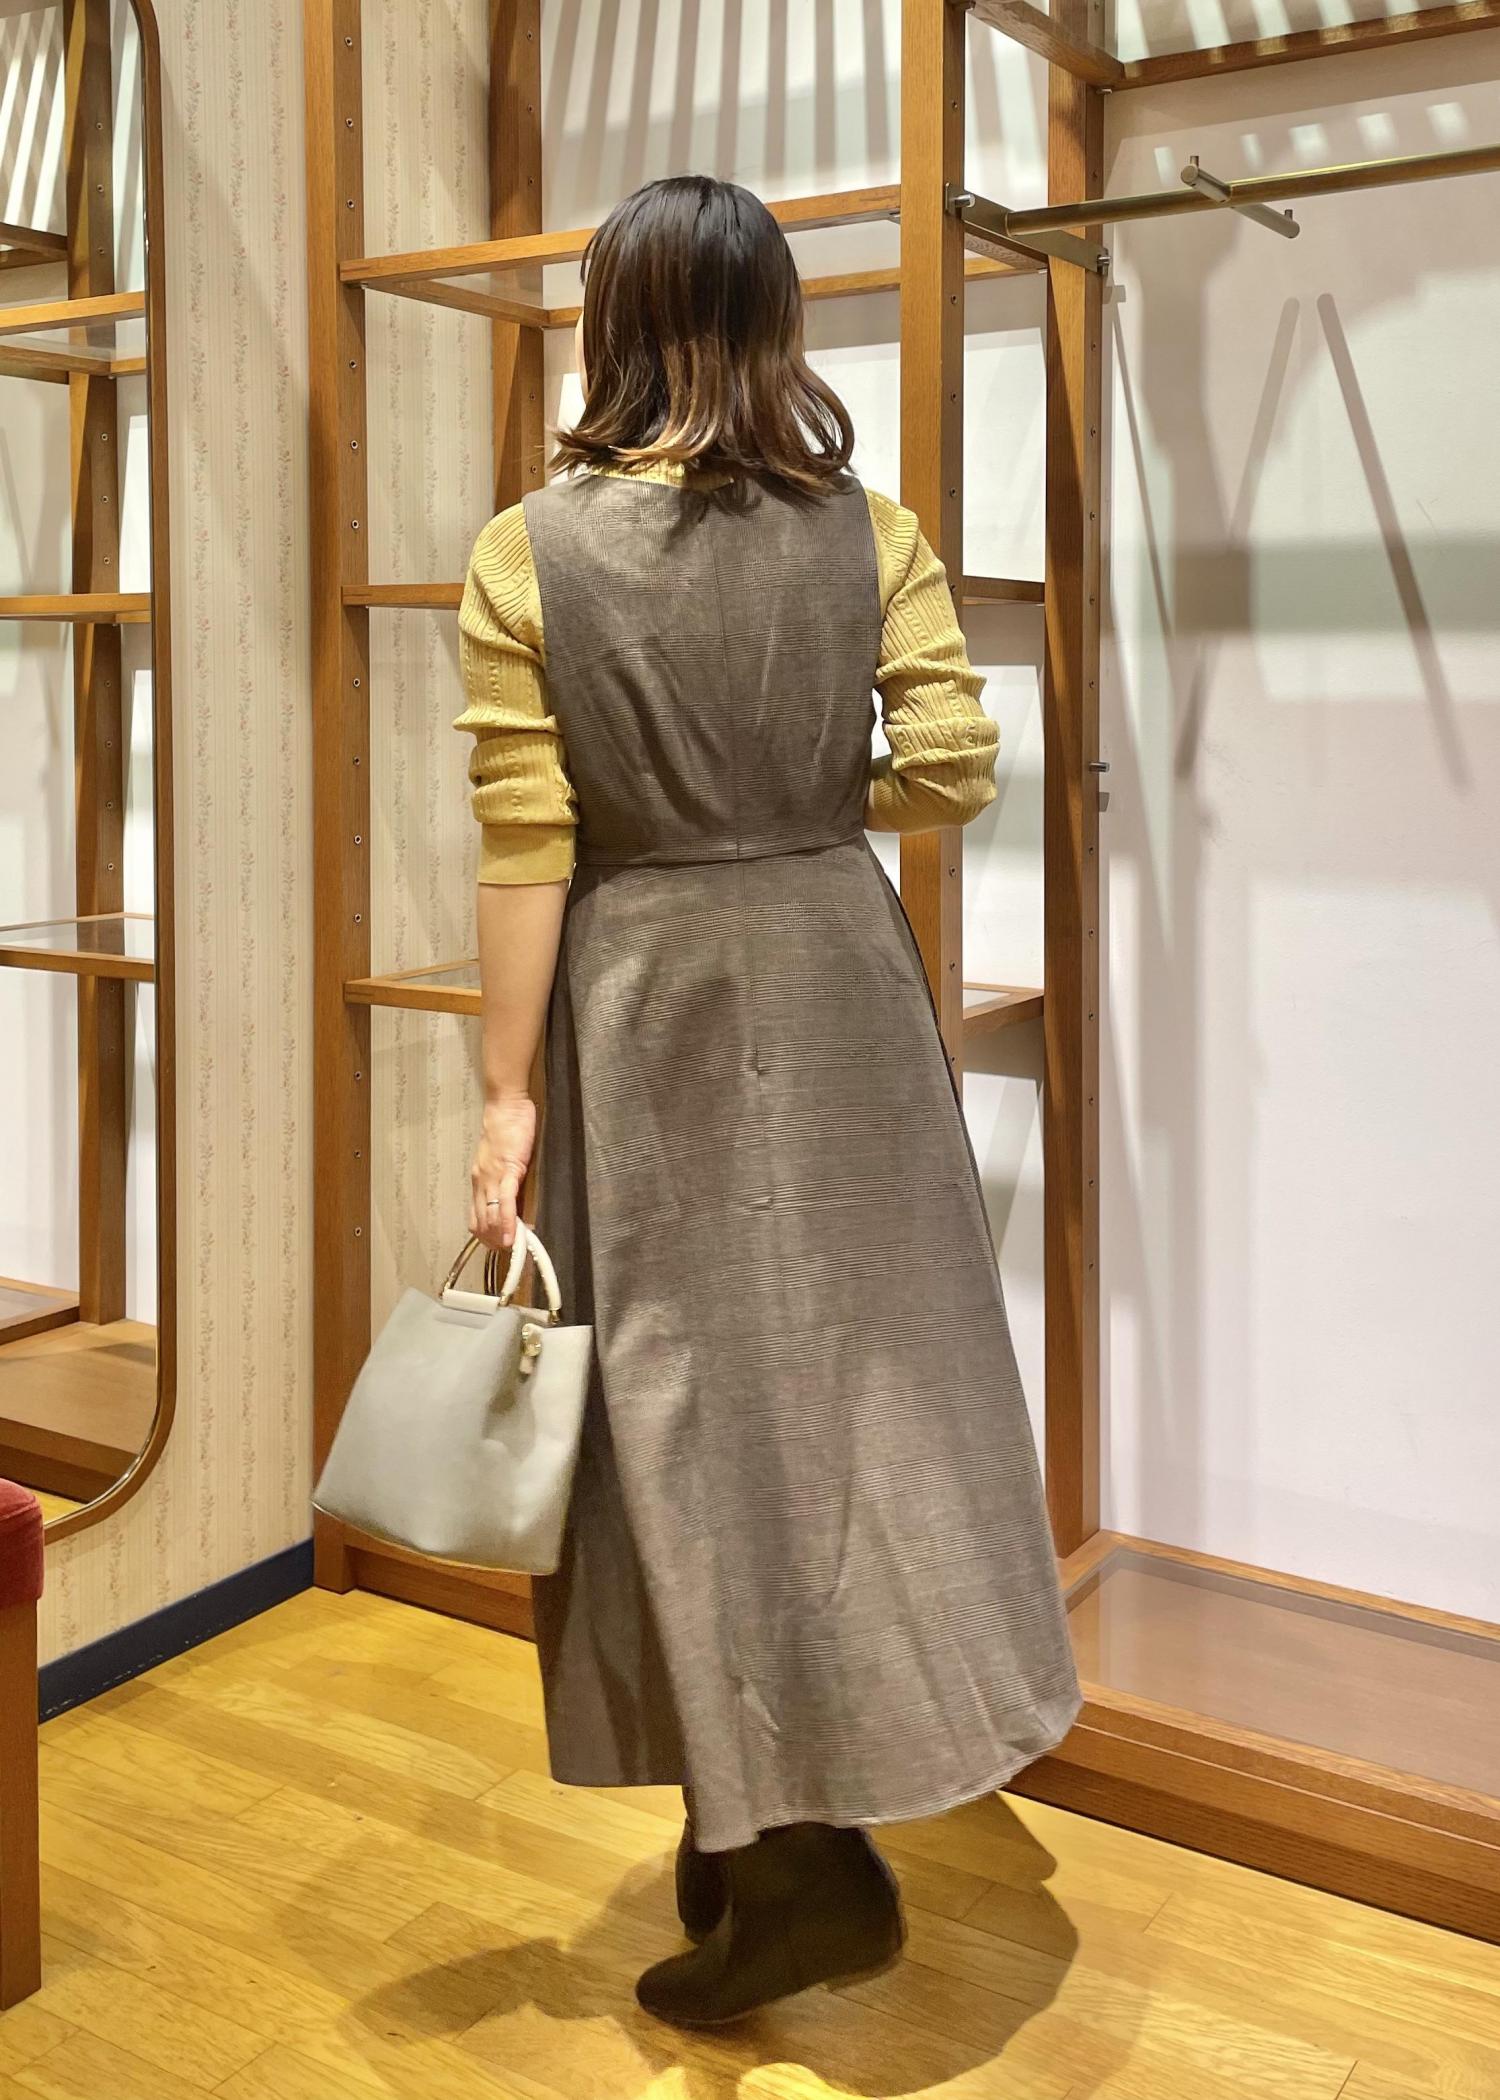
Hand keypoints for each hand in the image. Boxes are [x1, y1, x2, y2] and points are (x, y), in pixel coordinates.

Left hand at [470, 1092, 536, 1251]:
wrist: (507, 1106)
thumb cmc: (508, 1128)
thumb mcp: (503, 1158)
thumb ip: (505, 1178)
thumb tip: (514, 1199)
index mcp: (479, 1179)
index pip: (477, 1216)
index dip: (486, 1236)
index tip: (499, 1247)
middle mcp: (480, 1182)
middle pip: (480, 1222)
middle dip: (493, 1242)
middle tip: (507, 1254)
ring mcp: (492, 1177)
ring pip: (490, 1216)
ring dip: (500, 1236)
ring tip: (512, 1250)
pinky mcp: (507, 1171)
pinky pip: (505, 1202)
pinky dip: (507, 1222)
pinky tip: (513, 1235)